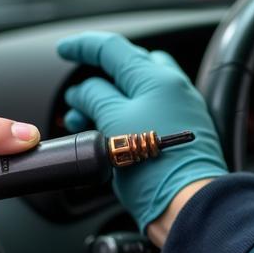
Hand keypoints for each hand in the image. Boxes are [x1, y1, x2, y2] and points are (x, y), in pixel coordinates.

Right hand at [57, 32, 226, 229]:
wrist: (188, 206)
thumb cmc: (156, 169)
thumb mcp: (112, 123)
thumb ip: (94, 97)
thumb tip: (81, 92)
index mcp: (156, 77)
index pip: (113, 49)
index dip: (84, 46)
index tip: (65, 49)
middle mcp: (171, 88)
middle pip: (126, 68)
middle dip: (95, 80)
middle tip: (74, 100)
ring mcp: (178, 109)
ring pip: (134, 92)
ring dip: (105, 101)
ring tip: (84, 121)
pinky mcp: (177, 132)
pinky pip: (145, 112)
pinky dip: (121, 116)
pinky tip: (106, 133)